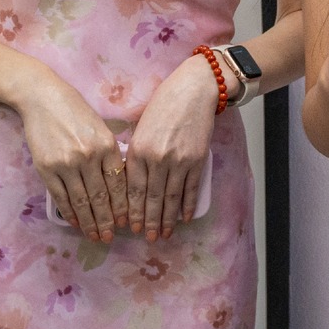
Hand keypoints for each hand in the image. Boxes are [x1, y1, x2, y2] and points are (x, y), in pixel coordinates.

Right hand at [14, 75, 127, 242]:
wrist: (43, 99)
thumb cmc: (76, 111)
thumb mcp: (101, 128)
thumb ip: (110, 154)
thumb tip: (119, 184)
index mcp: (107, 146)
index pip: (119, 184)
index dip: (123, 206)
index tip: (126, 221)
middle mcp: (89, 157)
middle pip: (101, 197)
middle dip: (107, 221)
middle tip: (110, 237)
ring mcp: (66, 164)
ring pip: (81, 201)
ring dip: (89, 222)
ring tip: (95, 236)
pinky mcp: (47, 169)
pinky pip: (61, 197)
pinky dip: (69, 212)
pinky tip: (75, 222)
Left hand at [126, 55, 219, 239]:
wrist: (194, 90)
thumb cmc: (163, 105)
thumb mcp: (140, 128)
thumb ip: (136, 155)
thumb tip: (132, 184)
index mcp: (138, 150)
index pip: (133, 190)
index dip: (132, 211)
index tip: (130, 226)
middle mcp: (158, 159)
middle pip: (152, 199)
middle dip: (149, 221)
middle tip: (147, 237)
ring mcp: (180, 161)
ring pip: (171, 198)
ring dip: (167, 219)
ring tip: (164, 234)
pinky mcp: (198, 159)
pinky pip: (191, 189)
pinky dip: (187, 205)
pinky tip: (183, 218)